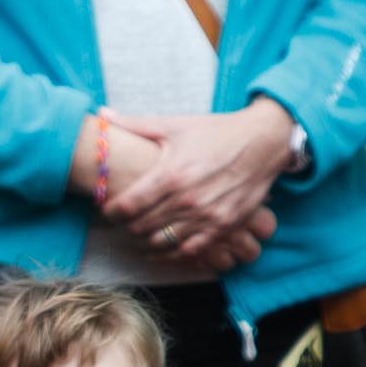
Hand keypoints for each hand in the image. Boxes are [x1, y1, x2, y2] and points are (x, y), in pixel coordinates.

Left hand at [103, 99, 296, 265]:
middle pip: (140, 228)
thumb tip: (102, 113)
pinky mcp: (222, 228)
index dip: (111, 212)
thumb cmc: (217, 132)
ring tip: (140, 233)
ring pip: (162, 244)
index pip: (127, 206)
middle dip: (126, 226)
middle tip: (122, 221)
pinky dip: (172, 253)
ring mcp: (206, 217)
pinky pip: (189, 252)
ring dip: (146, 241)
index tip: (107, 209)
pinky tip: (162, 248)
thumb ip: (136, 124)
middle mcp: (186, 200)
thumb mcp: (175, 125)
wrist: (263, 142)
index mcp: (170, 174)